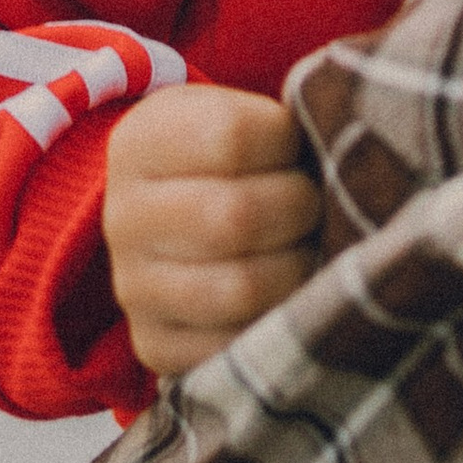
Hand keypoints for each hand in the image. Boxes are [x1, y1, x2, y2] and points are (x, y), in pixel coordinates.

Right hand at [103, 84, 321, 377]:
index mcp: (140, 142)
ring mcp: (133, 288)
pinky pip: (231, 348)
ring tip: (307, 249)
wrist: (172, 216)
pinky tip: (287, 296)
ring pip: (240, 289)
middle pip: (236, 217)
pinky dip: (275, 324)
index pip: (232, 137)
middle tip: (314, 205)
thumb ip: (282, 120)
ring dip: (297, 269)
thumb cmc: (231, 157)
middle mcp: (121, 217)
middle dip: (299, 208)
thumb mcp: (239, 114)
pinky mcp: (155, 345)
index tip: (296, 147)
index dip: (286, 142)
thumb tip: (341, 134)